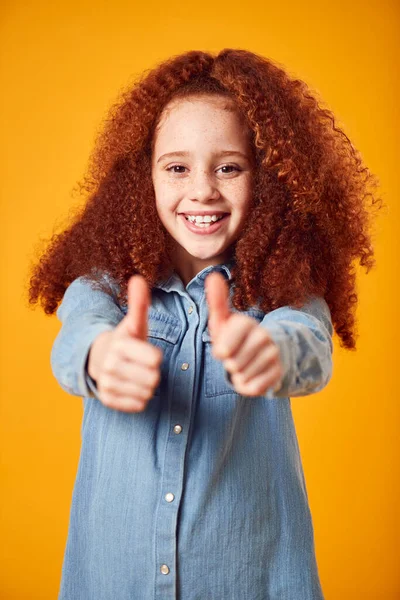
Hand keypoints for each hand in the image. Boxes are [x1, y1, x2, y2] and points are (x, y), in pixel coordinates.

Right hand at [93, 275, 162, 412]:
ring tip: (137, 375)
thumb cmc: (126, 340)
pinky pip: (138, 405)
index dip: (155, 357)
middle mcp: (110, 365)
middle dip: (152, 373)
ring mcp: (107, 383)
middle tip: (142, 366)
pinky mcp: (107, 399)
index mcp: (120, 345)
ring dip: (146, 386)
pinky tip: (132, 387)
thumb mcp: (134, 323)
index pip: (155, 360)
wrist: (100, 359)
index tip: (146, 353)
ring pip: (147, 393)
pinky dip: (139, 398)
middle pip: (153, 379)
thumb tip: (138, 278)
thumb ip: (139, 304)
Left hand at [205, 272, 283, 396]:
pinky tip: (251, 374)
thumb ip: (217, 301)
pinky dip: (247, 385)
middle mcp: (264, 337)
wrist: (264, 351)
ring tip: (243, 364)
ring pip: (243, 376)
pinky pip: (254, 388)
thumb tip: (213, 275)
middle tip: (236, 356)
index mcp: (247, 324)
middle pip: (233, 363)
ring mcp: (273, 355)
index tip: (222, 350)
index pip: (225, 347)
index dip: (221, 352)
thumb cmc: (236, 336)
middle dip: (229, 364)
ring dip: (238, 375)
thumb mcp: (224, 321)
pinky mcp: (278, 373)